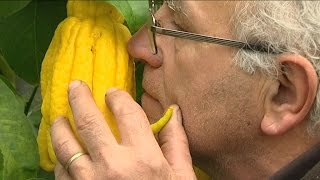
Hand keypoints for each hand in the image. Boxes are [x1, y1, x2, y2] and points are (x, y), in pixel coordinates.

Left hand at [51, 80, 195, 179]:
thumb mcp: (181, 178)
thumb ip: (177, 144)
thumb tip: (175, 113)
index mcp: (143, 157)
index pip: (126, 112)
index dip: (117, 97)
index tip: (112, 92)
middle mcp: (113, 164)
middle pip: (89, 120)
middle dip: (79, 97)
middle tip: (75, 86)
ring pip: (65, 144)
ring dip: (59, 126)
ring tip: (59, 117)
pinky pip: (60, 172)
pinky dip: (59, 159)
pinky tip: (62, 153)